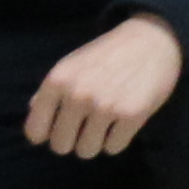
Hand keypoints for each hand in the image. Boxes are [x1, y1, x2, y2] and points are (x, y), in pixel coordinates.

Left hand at [26, 13, 184, 158]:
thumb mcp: (71, 66)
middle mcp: (77, 94)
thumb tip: (35, 129)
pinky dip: (119, 139)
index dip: (47, 133)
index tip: (62, 125)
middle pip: (61, 146)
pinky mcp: (132, 114)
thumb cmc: (107, 55)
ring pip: (87, 151)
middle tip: (89, 123)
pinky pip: (114, 148)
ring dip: (97, 141)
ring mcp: (105, 105)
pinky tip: (125, 119)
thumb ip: (48, 95)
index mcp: (57, 81)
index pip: (35, 132)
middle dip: (74, 139)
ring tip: (108, 121)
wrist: (153, 38)